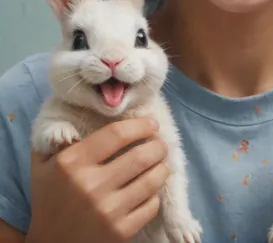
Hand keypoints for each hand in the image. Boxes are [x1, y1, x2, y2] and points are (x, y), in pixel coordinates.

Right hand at [26, 117, 168, 242]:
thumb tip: (76, 109)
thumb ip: (56, 134)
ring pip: (151, 180)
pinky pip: (151, 205)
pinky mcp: (120, 232)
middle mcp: (91, 186)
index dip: (140, 125)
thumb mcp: (42, 163)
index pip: (117, 134)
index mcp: (72, 163)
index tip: (151, 124)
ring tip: (161, 162)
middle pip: (140, 156)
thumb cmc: (48, 199)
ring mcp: (108, 211)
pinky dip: (155, 194)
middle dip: (157, 146)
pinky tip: (150, 188)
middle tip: (160, 143)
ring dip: (162, 167)